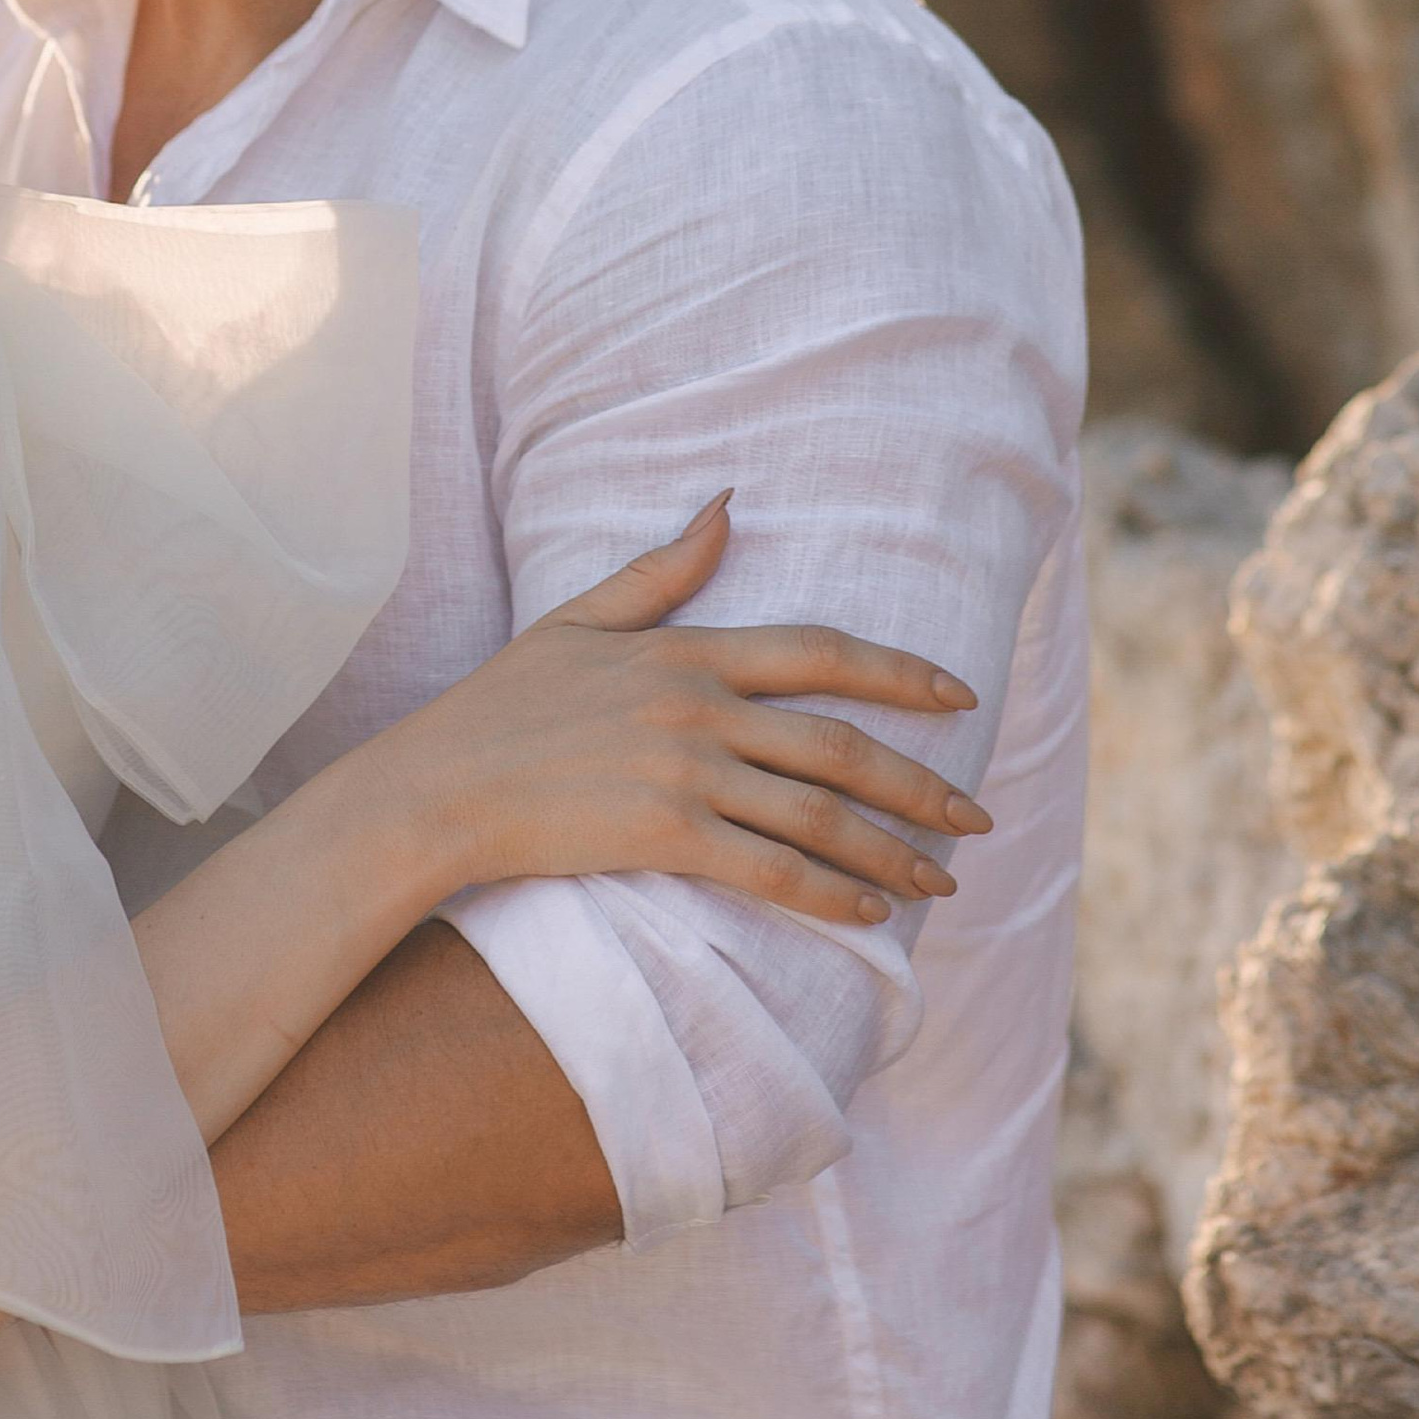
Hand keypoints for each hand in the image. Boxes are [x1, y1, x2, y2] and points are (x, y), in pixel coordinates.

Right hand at [388, 495, 990, 921]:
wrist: (441, 784)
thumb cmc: (503, 703)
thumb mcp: (581, 617)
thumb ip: (662, 570)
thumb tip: (727, 504)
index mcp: (688, 652)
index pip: (820, 652)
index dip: (899, 674)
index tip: (959, 697)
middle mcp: (699, 708)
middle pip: (840, 744)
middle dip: (922, 785)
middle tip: (977, 817)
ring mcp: (684, 773)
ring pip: (819, 814)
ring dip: (892, 853)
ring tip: (942, 884)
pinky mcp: (664, 836)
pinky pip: (771, 871)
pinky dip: (830, 895)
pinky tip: (869, 915)